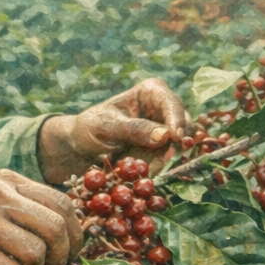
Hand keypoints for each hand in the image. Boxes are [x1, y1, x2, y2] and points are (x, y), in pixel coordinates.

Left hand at [37, 77, 189, 184]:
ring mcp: (164, 132)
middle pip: (183, 123)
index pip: (170, 101)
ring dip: (164, 158)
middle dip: (177, 141)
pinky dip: (158, 168)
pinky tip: (143, 172)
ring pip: (180, 145)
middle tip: (165, 157)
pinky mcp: (161, 153)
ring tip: (143, 166)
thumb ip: (133, 129)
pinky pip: (168, 162)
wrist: (81, 149)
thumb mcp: (106, 126)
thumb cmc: (89, 128)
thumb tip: (164, 135)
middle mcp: (161, 110)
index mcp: (149, 93)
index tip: (174, 137)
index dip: (176, 117)